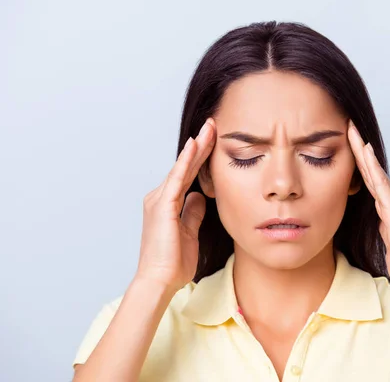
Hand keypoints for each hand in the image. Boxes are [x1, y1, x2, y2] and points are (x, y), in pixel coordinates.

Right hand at [135, 118, 215, 290]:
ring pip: (182, 167)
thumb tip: (200, 196)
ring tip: (210, 128)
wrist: (160, 280)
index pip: (189, 174)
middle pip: (186, 166)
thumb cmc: (173, 261)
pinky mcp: (163, 206)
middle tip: (214, 125)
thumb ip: (193, 212)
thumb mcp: (190, 232)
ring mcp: (160, 200)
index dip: (202, 157)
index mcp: (168, 204)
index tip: (215, 140)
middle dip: (201, 145)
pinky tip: (195, 145)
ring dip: (197, 147)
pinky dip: (186, 161)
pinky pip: (177, 178)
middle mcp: (161, 197)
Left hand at [347, 120, 389, 297]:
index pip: (370, 180)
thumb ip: (383, 231)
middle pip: (372, 170)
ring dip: (363, 152)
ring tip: (352, 132)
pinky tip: (365, 153)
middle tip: (348, 126)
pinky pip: (381, 186)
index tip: (347, 144)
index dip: (359, 162)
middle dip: (358, 148)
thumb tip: (378, 225)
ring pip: (375, 172)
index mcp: (389, 209)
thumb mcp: (389, 244)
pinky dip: (373, 168)